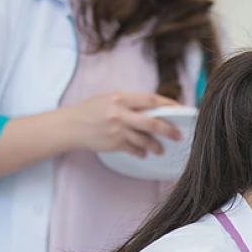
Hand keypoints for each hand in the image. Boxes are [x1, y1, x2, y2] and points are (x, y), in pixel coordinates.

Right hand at [65, 92, 182, 157]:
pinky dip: (142, 152)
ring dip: (156, 146)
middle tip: (178, 136)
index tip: (179, 110)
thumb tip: (156, 109)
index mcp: (120, 98)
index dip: (168, 105)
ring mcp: (118, 130)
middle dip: (169, 130)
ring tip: (160, 149)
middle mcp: (120, 114)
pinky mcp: (115, 144)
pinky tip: (144, 153)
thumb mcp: (110, 99)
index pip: (151, 100)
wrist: (71, 126)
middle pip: (153, 123)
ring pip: (146, 140)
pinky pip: (135, 150)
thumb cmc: (92, 110)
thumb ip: (132, 103)